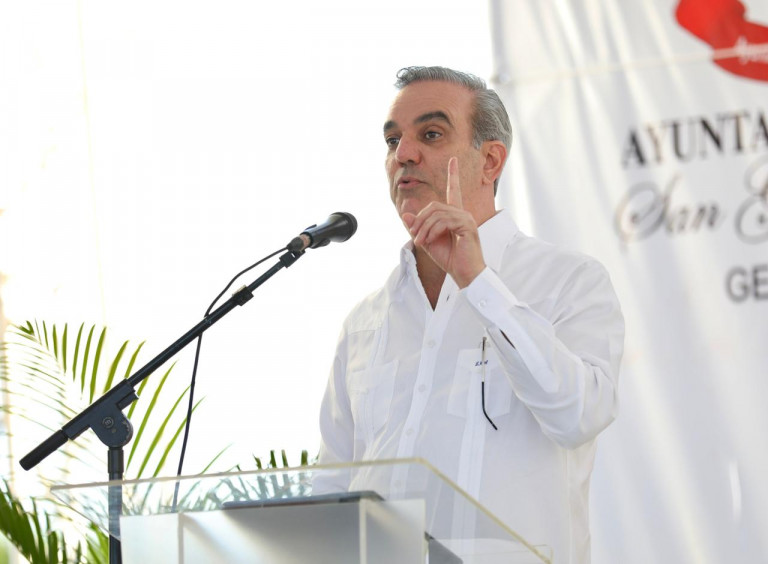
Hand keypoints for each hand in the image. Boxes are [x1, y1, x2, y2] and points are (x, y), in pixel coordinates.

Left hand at [400, 157, 485, 287]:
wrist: (464, 274)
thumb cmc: (449, 259)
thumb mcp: (428, 241)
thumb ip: (417, 227)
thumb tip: (405, 212)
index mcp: (455, 215)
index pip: (453, 190)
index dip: (453, 174)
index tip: (453, 159)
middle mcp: (462, 213)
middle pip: (434, 206)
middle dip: (420, 220)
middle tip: (414, 236)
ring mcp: (466, 218)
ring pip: (437, 214)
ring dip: (424, 229)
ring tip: (421, 242)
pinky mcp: (467, 225)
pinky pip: (444, 222)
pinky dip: (432, 231)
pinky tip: (430, 241)